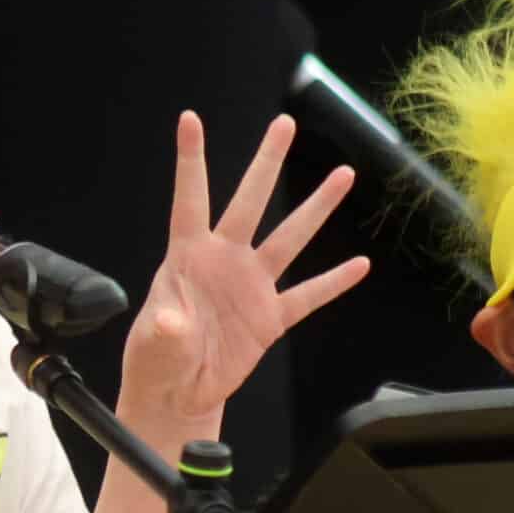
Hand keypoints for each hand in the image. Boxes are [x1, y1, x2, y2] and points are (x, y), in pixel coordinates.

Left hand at [120, 111, 368, 425]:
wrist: (179, 393)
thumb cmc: (156, 360)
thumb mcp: (154, 346)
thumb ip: (165, 331)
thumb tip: (170, 321)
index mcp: (188, 257)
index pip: (190, 200)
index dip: (190, 161)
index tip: (190, 119)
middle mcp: (224, 261)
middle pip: (249, 203)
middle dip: (266, 163)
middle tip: (284, 124)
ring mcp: (251, 286)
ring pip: (289, 239)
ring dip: (316, 208)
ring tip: (343, 175)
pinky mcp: (270, 318)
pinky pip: (307, 296)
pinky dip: (333, 283)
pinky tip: (359, 265)